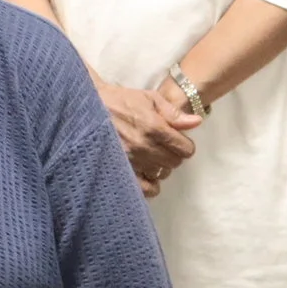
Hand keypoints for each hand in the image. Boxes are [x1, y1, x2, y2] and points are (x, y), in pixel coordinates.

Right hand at [95, 75, 197, 196]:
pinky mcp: (120, 170)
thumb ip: (173, 113)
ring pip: (161, 174)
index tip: (177, 141)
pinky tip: (146, 174)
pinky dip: (150, 184)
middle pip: (174, 163)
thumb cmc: (121, 100)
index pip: (185, 149)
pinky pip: (144, 188)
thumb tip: (196, 122)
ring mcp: (132, 161)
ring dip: (161, 167)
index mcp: (154, 127)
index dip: (185, 145)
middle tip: (163, 147)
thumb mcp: (149, 98)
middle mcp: (144, 146)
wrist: (89, 107)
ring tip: (152, 158)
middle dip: (173, 155)